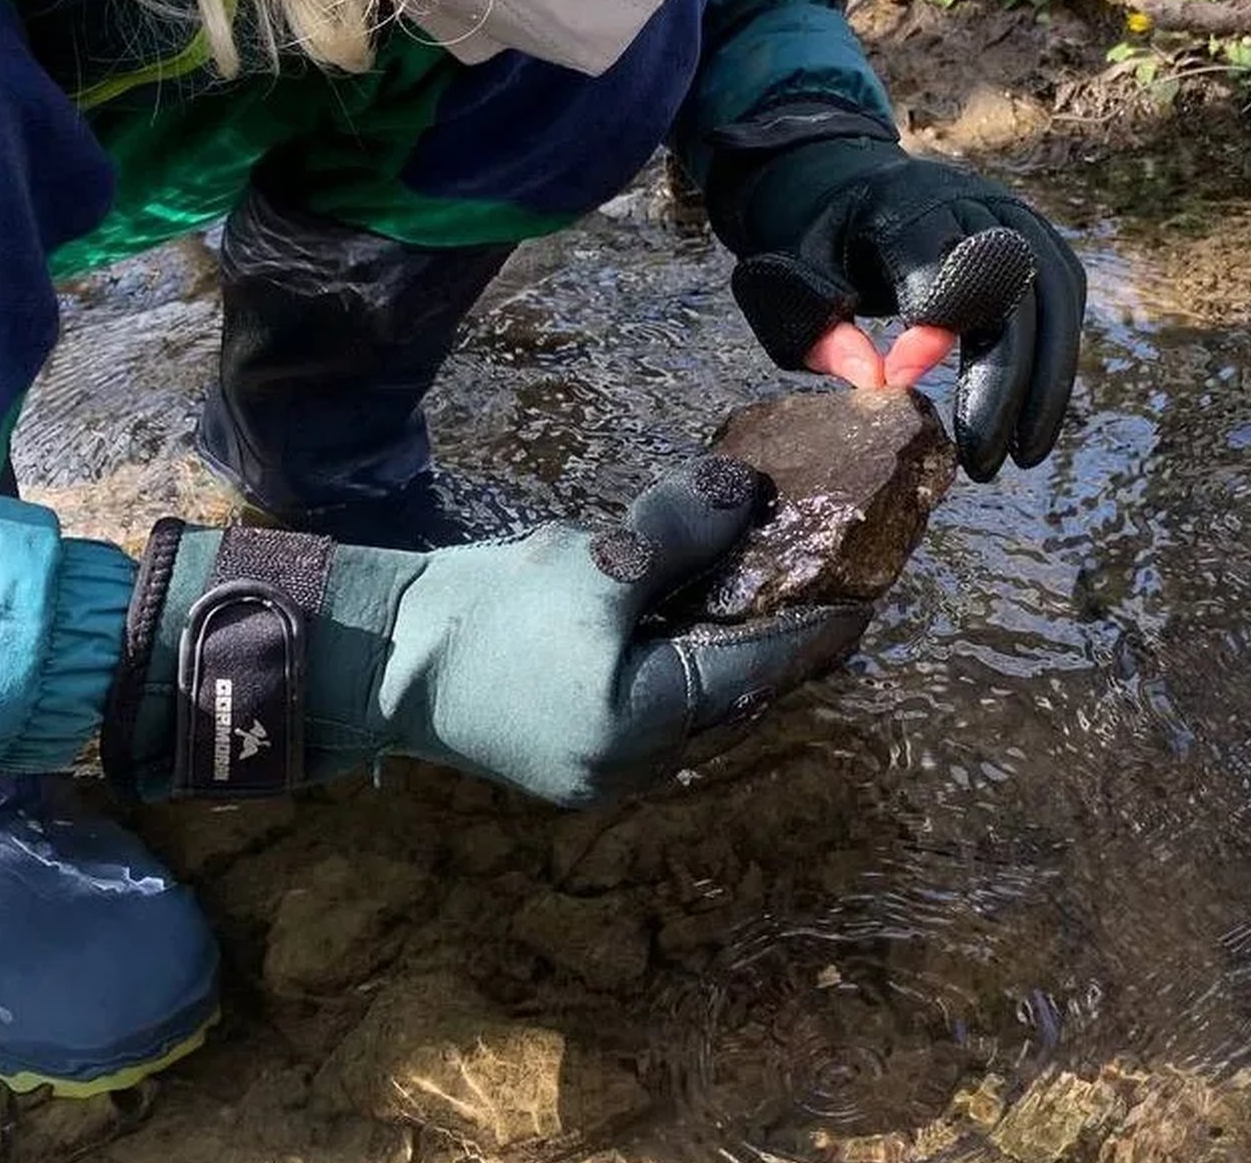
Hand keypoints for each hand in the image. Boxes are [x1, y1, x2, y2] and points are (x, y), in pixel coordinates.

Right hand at [109, 458, 868, 806]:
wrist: (380, 659)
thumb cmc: (486, 616)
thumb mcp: (592, 563)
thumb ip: (679, 531)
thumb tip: (749, 491)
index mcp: (648, 726)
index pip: (763, 667)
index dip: (821, 619)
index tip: (870, 580)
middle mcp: (642, 759)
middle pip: (742, 691)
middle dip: (789, 633)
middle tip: (835, 577)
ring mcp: (609, 760)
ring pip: (707, 696)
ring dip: (744, 643)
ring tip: (784, 587)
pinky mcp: (581, 742)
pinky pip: (666, 696)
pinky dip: (697, 651)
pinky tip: (709, 608)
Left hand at [705, 113, 1085, 480]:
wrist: (833, 172)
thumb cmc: (806, 239)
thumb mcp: (787, 284)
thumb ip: (824, 334)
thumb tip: (879, 384)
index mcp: (908, 209)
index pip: (946, 278)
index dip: (933, 340)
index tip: (902, 384)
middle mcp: (973, 203)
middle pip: (1015, 296)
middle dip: (1004, 387)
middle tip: (983, 462)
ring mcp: (1010, 212)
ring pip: (1056, 298)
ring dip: (1049, 382)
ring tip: (1027, 452)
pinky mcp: (1030, 231)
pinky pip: (1063, 293)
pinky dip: (1057, 353)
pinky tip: (1038, 411)